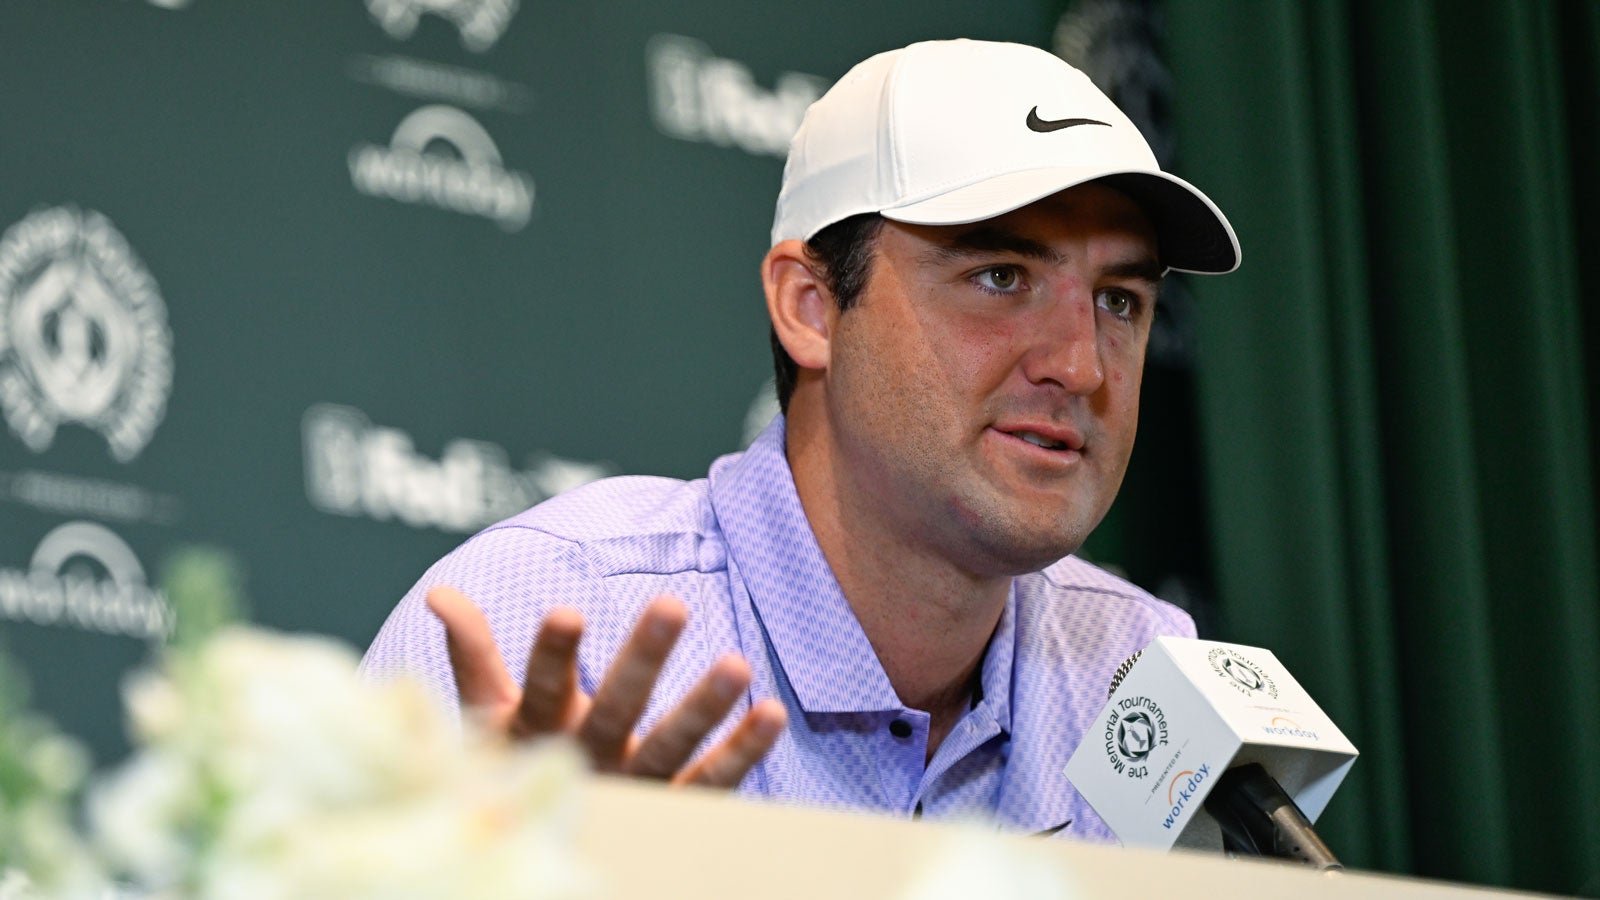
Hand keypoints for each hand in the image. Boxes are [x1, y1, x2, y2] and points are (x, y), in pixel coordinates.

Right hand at [426, 585, 786, 786]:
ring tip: (737, 663)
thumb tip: (439, 593)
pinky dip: (744, 752)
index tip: (565, 612)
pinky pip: (714, 784)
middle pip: (618, 708)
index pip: (542, 687)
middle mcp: (589, 760)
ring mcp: (635, 789)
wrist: (531, 840)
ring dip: (704, 706)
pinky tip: (772, 712)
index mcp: (537, 733)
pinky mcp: (674, 810)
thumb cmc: (509, 764)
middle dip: (643, 658)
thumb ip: (472, 654)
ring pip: (672, 746)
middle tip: (671, 604)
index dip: (553, 654)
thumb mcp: (484, 714)